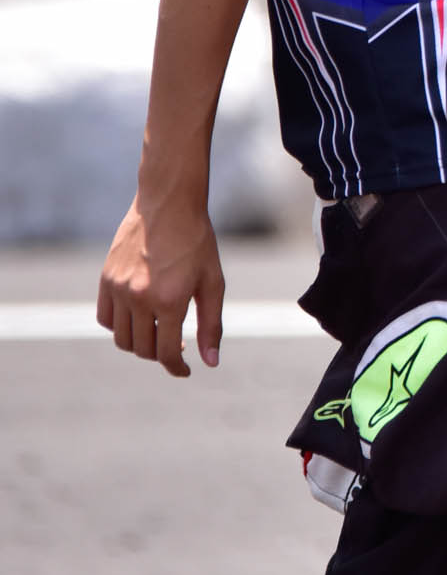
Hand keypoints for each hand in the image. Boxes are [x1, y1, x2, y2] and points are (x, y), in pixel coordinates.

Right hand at [97, 192, 224, 378]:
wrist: (168, 204)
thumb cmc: (196, 242)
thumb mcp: (213, 283)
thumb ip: (211, 325)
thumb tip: (210, 362)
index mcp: (169, 301)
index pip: (166, 353)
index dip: (177, 368)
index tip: (185, 370)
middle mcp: (139, 298)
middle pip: (143, 349)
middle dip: (161, 354)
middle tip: (177, 344)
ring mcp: (119, 289)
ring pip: (121, 338)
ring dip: (139, 344)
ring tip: (158, 331)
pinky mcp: (106, 279)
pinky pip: (105, 319)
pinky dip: (118, 327)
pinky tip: (138, 318)